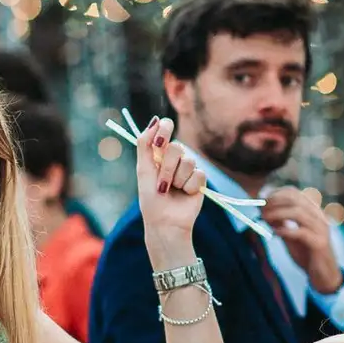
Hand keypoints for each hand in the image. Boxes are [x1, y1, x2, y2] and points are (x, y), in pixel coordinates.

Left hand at [135, 118, 207, 256]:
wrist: (165, 222)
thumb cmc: (151, 199)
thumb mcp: (143, 170)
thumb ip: (145, 144)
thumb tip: (154, 119)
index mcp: (158, 153)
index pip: (165, 129)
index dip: (165, 129)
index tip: (160, 140)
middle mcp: (174, 158)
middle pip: (177, 147)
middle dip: (167, 168)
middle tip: (161, 185)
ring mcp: (188, 168)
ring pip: (188, 161)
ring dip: (177, 179)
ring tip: (172, 190)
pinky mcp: (200, 179)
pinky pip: (198, 174)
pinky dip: (189, 186)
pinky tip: (185, 194)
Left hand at [260, 187, 342, 293]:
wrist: (323, 274)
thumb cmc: (306, 253)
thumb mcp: (290, 235)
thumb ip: (280, 223)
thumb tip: (264, 211)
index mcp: (312, 212)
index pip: (294, 193)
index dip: (276, 194)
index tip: (261, 199)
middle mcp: (318, 216)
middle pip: (296, 199)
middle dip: (275, 201)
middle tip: (261, 208)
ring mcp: (321, 229)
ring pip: (298, 213)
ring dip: (277, 213)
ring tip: (264, 218)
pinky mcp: (319, 243)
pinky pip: (301, 232)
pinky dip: (285, 230)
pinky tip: (275, 233)